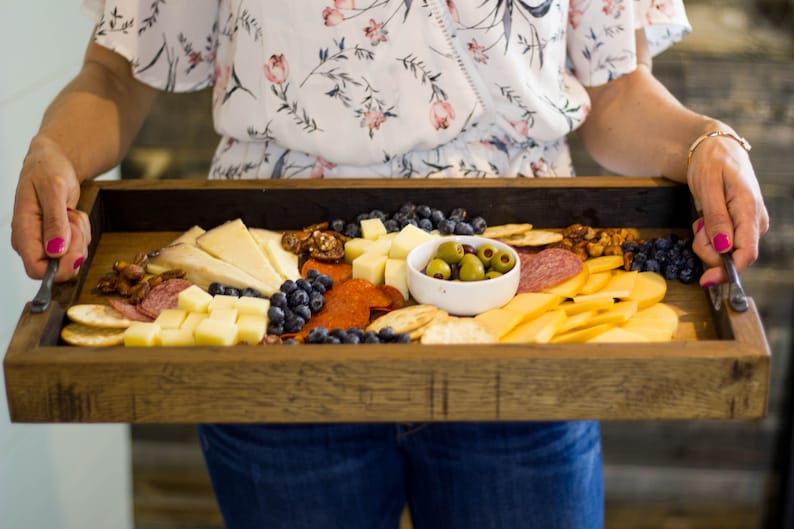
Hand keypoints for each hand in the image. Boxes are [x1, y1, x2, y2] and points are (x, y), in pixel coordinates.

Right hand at [11, 135, 90, 281]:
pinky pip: (77, 248)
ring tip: (71, 213)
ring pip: (71, 259)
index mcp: (22, 232)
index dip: (60, 268)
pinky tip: (73, 216)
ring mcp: (44, 242)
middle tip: (74, 222)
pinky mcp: (57, 240)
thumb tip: (55, 251)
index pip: (36, 270)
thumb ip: (55, 221)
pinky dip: (82, 234)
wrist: (52, 161)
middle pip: (58, 269)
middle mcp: (31, 242)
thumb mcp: (54, 190)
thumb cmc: (47, 170)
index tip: (77, 252)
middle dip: (75, 248)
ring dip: (80, 237)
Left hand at [686, 134, 768, 285]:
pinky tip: (706, 219)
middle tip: (698, 225)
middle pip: (733, 256)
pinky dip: (709, 236)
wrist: (716, 149)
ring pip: (726, 251)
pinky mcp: (741, 225)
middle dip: (709, 249)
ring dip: (707, 241)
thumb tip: (723, 248)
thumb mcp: (708, 186)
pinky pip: (723, 242)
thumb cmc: (712, 163)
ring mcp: (750, 224)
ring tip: (702, 216)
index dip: (727, 270)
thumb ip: (716, 218)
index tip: (706, 280)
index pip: (746, 253)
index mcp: (750, 210)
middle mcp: (755, 221)